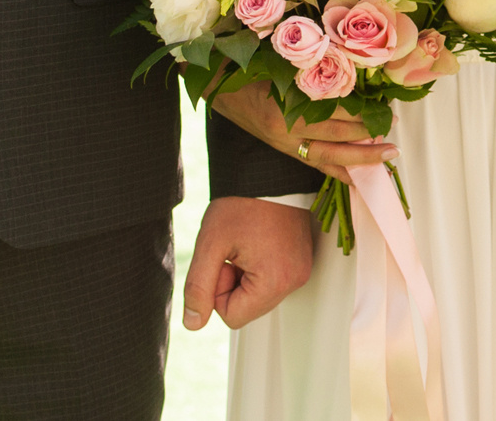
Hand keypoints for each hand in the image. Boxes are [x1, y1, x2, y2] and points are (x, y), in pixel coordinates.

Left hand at [183, 197, 313, 330]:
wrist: (266, 173)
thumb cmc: (241, 204)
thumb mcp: (210, 244)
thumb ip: (198, 287)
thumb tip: (193, 323)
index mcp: (275, 282)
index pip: (232, 317)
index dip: (218, 289)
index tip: (223, 259)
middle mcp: (295, 281)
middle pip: (248, 308)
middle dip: (233, 283)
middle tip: (233, 250)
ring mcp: (302, 271)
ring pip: (258, 296)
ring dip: (245, 275)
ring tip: (246, 244)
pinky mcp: (301, 262)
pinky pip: (272, 281)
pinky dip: (258, 267)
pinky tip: (257, 243)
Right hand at [211, 79, 394, 182]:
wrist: (220, 88)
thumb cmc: (250, 69)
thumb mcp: (279, 64)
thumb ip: (310, 71)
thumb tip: (350, 71)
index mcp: (284, 109)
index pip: (331, 116)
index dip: (359, 114)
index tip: (382, 108)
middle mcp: (285, 132)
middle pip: (334, 140)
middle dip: (366, 138)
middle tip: (393, 133)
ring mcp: (285, 145)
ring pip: (328, 158)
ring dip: (360, 160)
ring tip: (386, 157)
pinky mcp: (285, 150)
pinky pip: (316, 165)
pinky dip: (339, 172)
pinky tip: (359, 178)